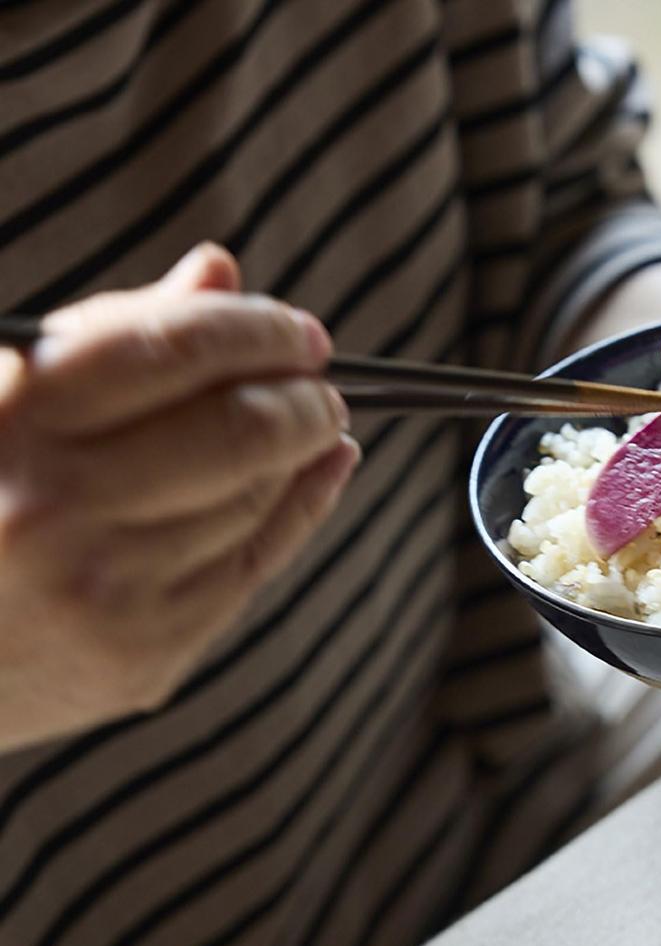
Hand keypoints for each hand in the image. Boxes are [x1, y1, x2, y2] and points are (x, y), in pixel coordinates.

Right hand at [0, 244, 358, 749]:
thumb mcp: (5, 394)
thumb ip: (113, 330)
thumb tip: (221, 271)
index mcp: (10, 420)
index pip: (176, 347)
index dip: (257, 330)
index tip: (299, 331)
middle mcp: (56, 508)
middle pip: (237, 429)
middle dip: (303, 396)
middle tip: (323, 380)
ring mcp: (105, 590)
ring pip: (256, 495)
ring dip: (308, 446)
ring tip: (320, 419)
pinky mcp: (145, 654)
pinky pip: (256, 562)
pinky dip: (305, 505)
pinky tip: (325, 470)